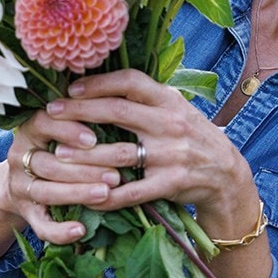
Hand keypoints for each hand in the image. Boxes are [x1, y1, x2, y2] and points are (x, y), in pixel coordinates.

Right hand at [6, 109, 123, 243]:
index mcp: (29, 130)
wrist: (22, 178)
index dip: (68, 131)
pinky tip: (81, 230)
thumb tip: (118, 107)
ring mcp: (21, 187)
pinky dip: (60, 231)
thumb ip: (81, 116)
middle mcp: (20, 157)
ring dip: (77, 194)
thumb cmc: (55, 143)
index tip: (93, 138)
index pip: (44, 124)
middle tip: (115, 173)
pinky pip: (40, 226)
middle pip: (48, 164)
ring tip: (105, 194)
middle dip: (84, 169)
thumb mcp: (61, 124)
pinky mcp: (26, 214)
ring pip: (46, 193)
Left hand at [42, 69, 256, 227]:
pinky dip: (106, 195)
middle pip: (117, 111)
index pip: (131, 82)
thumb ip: (148, 97)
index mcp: (169, 100)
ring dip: (84, 154)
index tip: (72, 88)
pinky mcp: (170, 184)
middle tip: (52, 113)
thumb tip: (106, 82)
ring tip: (58, 154)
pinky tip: (85, 195)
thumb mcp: (177, 108)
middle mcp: (170, 123)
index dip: (99, 82)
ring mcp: (171, 154)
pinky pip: (131, 192)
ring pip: (118, 153)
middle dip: (80, 111)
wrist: (226, 173)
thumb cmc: (193, 137)